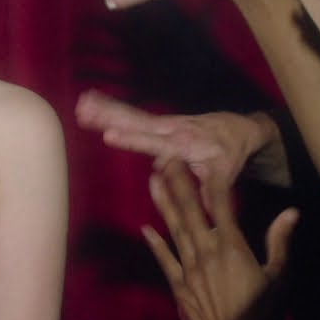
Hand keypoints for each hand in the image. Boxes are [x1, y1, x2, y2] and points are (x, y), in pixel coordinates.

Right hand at [75, 90, 284, 192]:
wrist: (238, 128)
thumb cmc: (228, 155)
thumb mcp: (224, 176)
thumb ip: (210, 194)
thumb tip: (203, 218)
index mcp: (184, 144)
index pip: (154, 143)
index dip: (132, 140)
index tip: (109, 136)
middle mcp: (170, 129)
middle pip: (136, 122)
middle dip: (110, 116)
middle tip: (84, 110)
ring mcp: (163, 122)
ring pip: (131, 115)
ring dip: (105, 108)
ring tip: (82, 103)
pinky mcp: (157, 120)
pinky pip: (132, 113)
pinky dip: (111, 106)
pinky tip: (92, 100)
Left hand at [142, 159, 297, 319]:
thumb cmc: (264, 313)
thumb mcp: (279, 275)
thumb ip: (280, 241)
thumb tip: (292, 212)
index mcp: (232, 246)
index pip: (220, 205)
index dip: (210, 181)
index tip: (202, 160)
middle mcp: (206, 252)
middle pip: (189, 210)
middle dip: (178, 181)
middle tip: (166, 157)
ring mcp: (189, 268)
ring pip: (173, 228)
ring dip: (163, 202)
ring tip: (152, 178)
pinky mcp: (179, 286)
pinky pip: (164, 259)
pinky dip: (155, 243)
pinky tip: (146, 227)